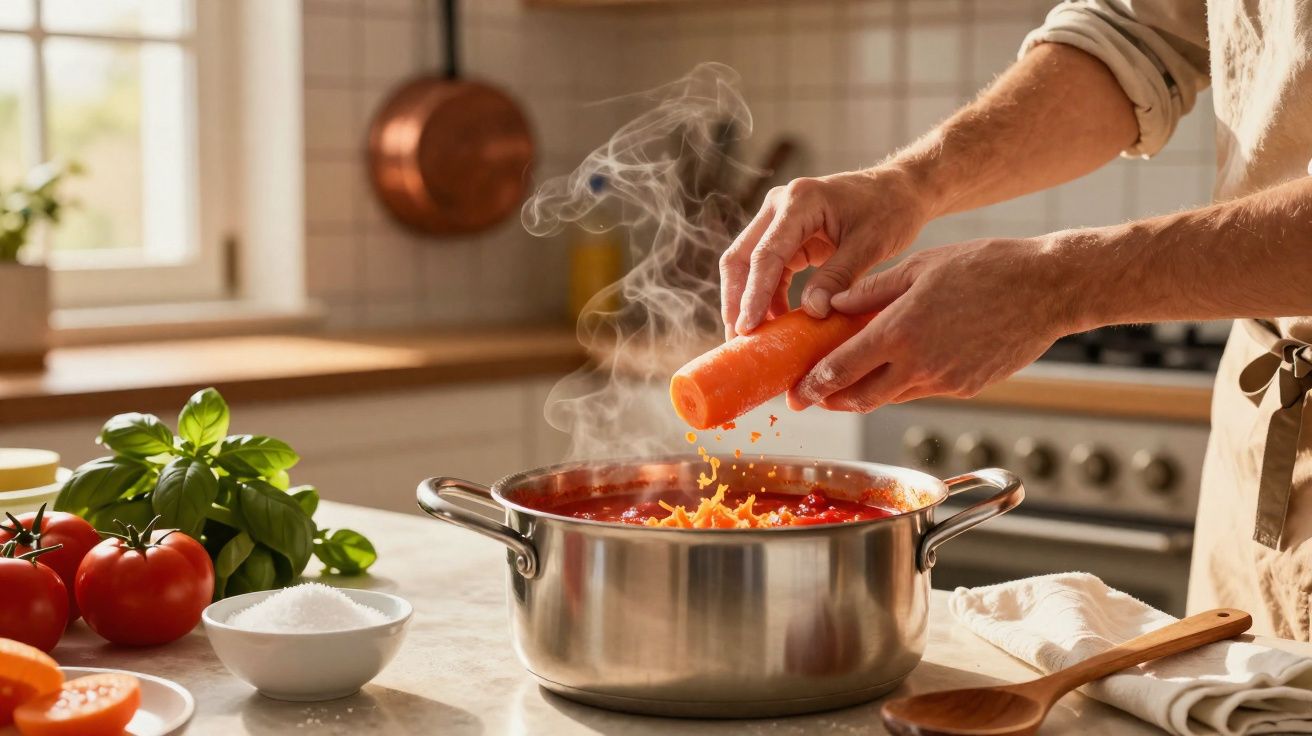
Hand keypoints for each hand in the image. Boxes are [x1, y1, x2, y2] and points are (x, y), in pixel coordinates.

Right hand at [719, 166, 935, 338]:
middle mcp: (780, 206)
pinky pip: (766, 269)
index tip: (748, 329)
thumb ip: (839, 276)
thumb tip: (812, 312)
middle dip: (737, 300)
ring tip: (756, 339)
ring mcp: (778, 220)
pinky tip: (775, 322)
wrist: (899, 190)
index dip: (754, 294)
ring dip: (748, 301)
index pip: (766, 254)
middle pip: (741, 257)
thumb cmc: (889, 210)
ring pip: (747, 265)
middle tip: (738, 340)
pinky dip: (767, 296)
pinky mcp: (785, 236)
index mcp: (800, 201)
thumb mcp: (870, 244)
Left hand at [788, 237, 1078, 412]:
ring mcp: (946, 381)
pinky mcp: (967, 388)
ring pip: (891, 397)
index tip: (795, 393)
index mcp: (901, 331)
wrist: (1050, 289)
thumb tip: (831, 304)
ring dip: (864, 393)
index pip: (841, 369)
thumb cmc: (986, 267)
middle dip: (831, 401)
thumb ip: (871, 291)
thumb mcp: (920, 267)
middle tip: (811, 396)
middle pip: (860, 398)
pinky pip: (922, 390)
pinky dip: (902, 383)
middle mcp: (920, 365)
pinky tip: (896, 366)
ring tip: (845, 381)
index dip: (813, 386)